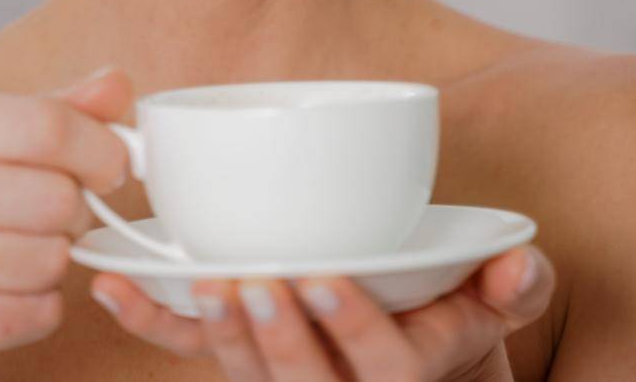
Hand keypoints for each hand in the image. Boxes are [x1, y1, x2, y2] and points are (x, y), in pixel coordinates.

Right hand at [0, 66, 132, 381]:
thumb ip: (53, 109)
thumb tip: (116, 86)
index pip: (47, 126)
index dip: (101, 149)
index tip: (111, 164)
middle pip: (57, 197)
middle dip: (77, 210)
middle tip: (57, 214)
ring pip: (51, 258)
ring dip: (56, 259)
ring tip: (24, 250)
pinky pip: (39, 311)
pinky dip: (41, 306)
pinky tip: (7, 292)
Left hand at [90, 243, 553, 381]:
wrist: (404, 359)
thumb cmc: (442, 317)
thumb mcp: (487, 305)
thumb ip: (511, 286)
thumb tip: (522, 265)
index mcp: (403, 373)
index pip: (382, 365)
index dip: (352, 328)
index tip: (324, 276)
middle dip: (280, 338)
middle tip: (255, 282)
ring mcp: (280, 378)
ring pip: (246, 375)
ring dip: (216, 334)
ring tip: (201, 283)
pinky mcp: (238, 362)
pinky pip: (187, 354)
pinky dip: (147, 322)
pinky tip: (112, 287)